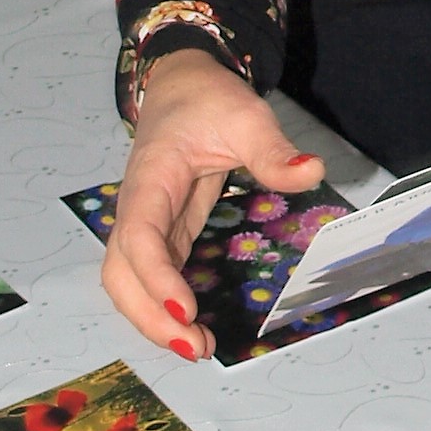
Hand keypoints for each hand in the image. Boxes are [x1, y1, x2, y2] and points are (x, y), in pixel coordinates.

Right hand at [101, 50, 323, 359]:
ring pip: (126, 282)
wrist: (183, 84)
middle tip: (195, 346)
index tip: (186, 308)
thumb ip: (273, 150)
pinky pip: (149, 278)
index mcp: (151, 177)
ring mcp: (145, 223)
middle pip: (120, 272)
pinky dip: (162, 307)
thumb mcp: (246, 115)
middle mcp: (138, 207)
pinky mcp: (161, 234)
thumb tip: (310, 170)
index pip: (139, 236)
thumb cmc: (207, 99)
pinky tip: (192, 326)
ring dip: (152, 319)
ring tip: (196, 346)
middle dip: (149, 315)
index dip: (157, 276)